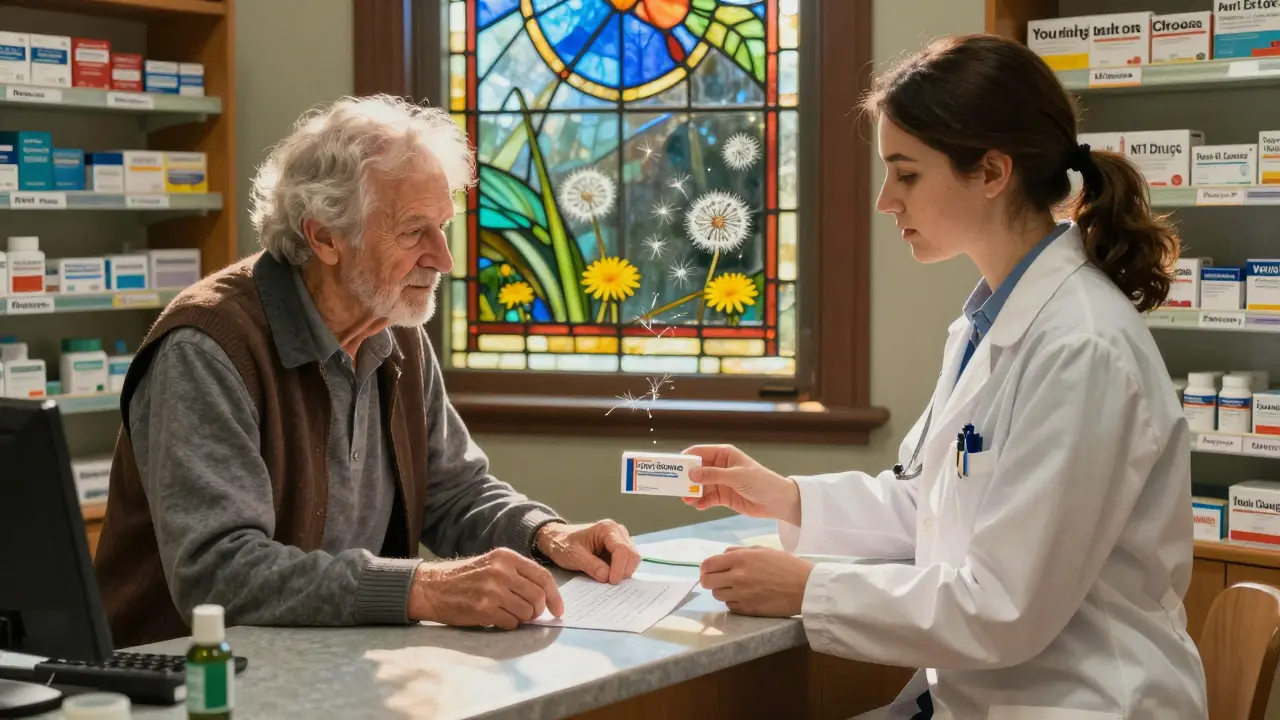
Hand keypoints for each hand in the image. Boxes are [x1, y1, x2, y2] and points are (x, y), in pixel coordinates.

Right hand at [408, 548, 563, 629]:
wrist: (432, 587)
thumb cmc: (465, 578)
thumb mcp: (493, 564)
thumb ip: (518, 574)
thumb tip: (545, 595)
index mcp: (506, 557)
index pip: (543, 576)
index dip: (555, 596)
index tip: (558, 609)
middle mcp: (502, 571)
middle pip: (538, 596)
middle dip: (538, 610)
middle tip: (531, 615)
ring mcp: (493, 590)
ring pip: (527, 612)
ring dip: (523, 619)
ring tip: (510, 614)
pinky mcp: (483, 609)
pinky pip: (511, 623)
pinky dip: (509, 624)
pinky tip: (498, 618)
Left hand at [536, 520, 641, 583]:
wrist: (558, 539)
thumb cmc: (564, 544)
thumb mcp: (574, 556)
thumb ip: (591, 566)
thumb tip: (607, 577)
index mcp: (607, 528)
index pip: (622, 549)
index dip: (619, 568)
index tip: (611, 582)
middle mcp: (618, 531)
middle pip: (632, 555)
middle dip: (623, 571)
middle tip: (609, 583)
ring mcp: (621, 540)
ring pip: (632, 559)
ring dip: (623, 572)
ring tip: (608, 579)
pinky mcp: (620, 549)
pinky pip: (627, 562)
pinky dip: (621, 571)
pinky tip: (609, 575)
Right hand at [681, 444, 801, 524]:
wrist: (777, 501)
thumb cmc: (761, 482)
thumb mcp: (736, 476)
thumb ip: (713, 475)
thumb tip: (692, 473)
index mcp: (724, 454)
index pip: (699, 452)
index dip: (686, 458)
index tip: (674, 467)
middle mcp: (720, 466)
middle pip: (697, 470)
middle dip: (687, 479)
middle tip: (677, 487)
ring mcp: (721, 482)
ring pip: (700, 486)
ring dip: (692, 493)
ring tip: (688, 501)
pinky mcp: (724, 496)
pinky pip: (708, 498)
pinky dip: (702, 502)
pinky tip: (699, 507)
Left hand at [699, 547, 813, 616]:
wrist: (804, 587)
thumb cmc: (786, 565)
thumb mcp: (763, 550)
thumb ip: (739, 551)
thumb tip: (722, 556)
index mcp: (740, 559)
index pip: (708, 564)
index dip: (705, 568)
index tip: (708, 570)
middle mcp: (737, 576)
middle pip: (707, 582)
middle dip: (709, 580)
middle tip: (718, 580)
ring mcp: (741, 595)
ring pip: (717, 595)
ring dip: (722, 591)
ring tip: (735, 588)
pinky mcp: (747, 609)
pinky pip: (730, 606)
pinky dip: (733, 601)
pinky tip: (745, 597)